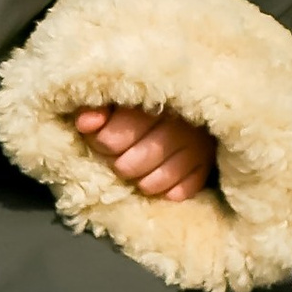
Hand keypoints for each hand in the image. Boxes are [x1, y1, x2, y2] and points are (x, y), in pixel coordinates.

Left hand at [73, 102, 214, 202]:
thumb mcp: (123, 98)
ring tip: (138, 168)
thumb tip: (84, 123)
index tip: (103, 137)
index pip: (112, 138)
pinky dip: (166, 190)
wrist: (197, 102)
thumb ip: (100, 108)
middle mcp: (177, 127)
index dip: (101, 142)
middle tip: (120, 155)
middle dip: (118, 163)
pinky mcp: (207, 167)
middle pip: (129, 165)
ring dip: (140, 179)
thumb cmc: (150, 102)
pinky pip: (179, 193)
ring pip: (153, 184)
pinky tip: (159, 176)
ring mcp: (196, 149)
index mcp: (152, 104)